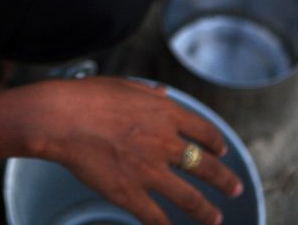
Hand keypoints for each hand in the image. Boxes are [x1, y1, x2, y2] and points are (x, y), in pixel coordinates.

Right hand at [32, 77, 242, 224]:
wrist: (61, 118)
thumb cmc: (86, 97)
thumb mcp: (124, 85)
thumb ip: (148, 93)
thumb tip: (162, 92)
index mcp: (165, 114)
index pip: (204, 132)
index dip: (217, 144)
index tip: (221, 152)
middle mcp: (165, 143)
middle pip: (206, 167)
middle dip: (225, 180)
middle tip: (235, 188)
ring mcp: (149, 171)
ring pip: (190, 198)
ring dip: (207, 212)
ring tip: (216, 219)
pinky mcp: (129, 193)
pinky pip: (156, 217)